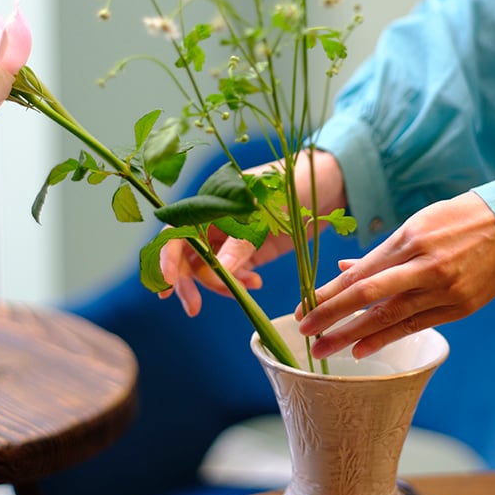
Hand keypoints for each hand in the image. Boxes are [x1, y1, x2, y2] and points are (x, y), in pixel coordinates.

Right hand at [158, 149, 345, 315]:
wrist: (329, 186)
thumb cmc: (294, 187)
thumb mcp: (265, 214)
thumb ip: (241, 242)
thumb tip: (218, 269)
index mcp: (210, 202)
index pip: (176, 231)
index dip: (165, 257)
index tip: (166, 284)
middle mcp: (214, 220)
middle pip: (186, 256)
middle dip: (188, 282)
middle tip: (193, 308)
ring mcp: (230, 236)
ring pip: (208, 269)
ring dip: (221, 283)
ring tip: (249, 286)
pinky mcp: (248, 251)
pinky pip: (231, 273)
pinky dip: (239, 282)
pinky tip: (256, 282)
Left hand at [295, 192, 494, 358]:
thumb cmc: (457, 221)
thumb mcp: (416, 225)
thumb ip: (381, 253)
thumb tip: (344, 270)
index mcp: (409, 238)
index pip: (360, 272)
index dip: (328, 292)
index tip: (303, 307)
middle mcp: (424, 265)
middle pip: (368, 295)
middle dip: (331, 315)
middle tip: (303, 331)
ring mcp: (444, 288)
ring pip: (390, 316)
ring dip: (353, 334)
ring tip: (325, 349)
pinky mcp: (460, 308)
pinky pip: (416, 326)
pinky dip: (386, 338)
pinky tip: (361, 349)